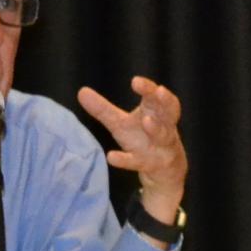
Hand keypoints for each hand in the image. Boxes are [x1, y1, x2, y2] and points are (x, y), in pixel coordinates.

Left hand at [77, 76, 187, 224]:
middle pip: (169, 111)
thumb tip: (81, 91)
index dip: (149, 88)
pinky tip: (111, 157)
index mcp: (155, 113)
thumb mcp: (120, 124)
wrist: (163, 169)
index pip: (156, 97)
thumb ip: (103, 109)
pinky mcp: (153, 165)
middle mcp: (163, 127)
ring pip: (164, 136)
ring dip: (156, 128)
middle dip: (164, 101)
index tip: (136, 81)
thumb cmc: (141, 138)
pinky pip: (141, 162)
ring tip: (146, 121)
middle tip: (158, 91)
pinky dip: (127, 160)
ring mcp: (161, 147)